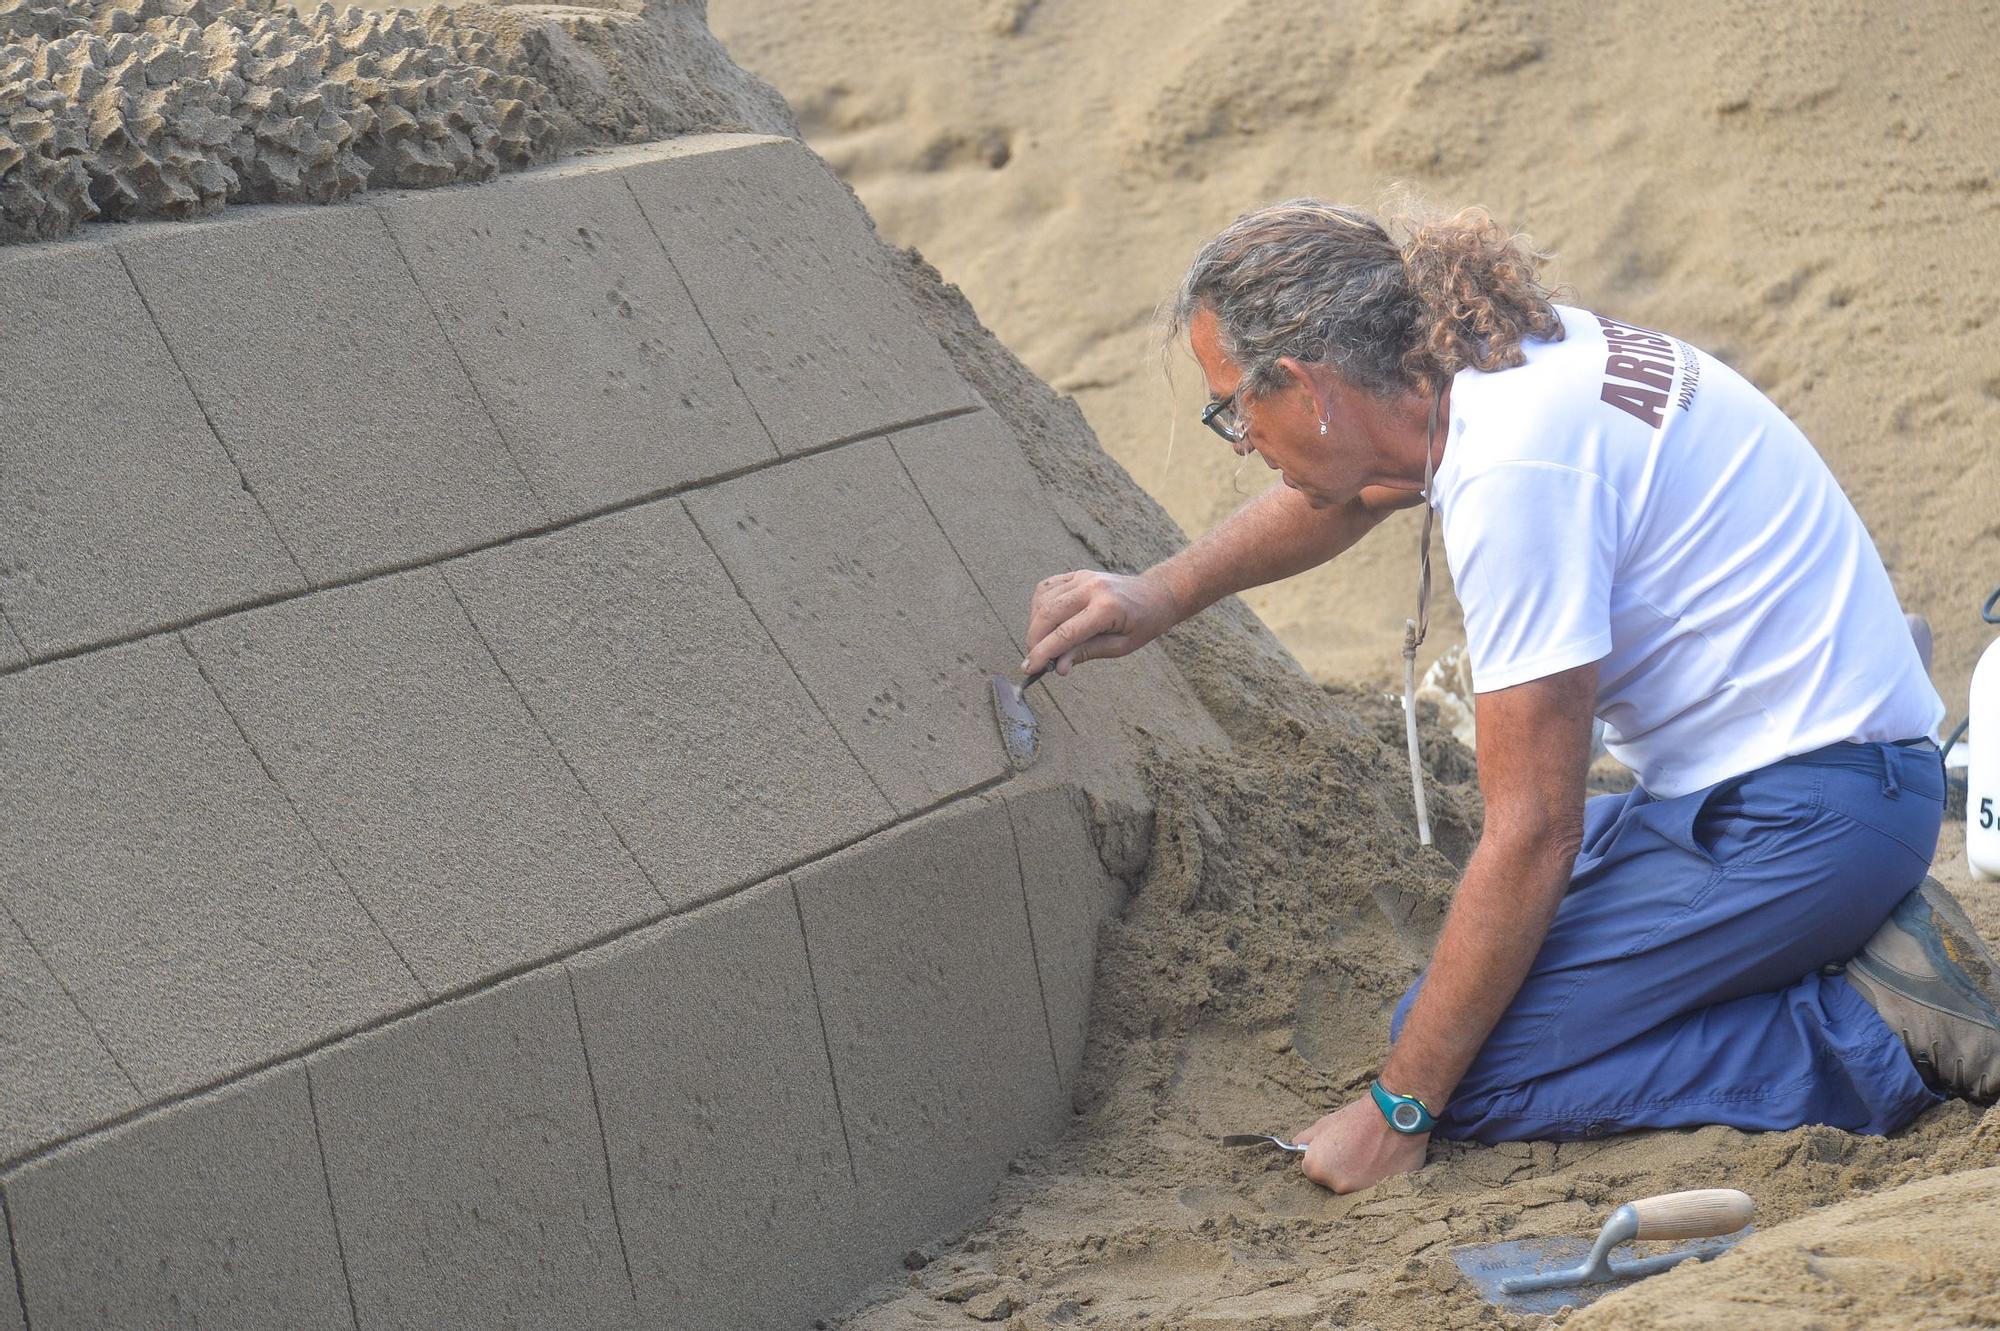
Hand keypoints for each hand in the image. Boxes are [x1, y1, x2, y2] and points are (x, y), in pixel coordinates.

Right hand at [1023, 570, 1179, 675]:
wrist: (1155, 594)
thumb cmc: (1143, 623)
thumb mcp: (1121, 646)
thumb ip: (1087, 653)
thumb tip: (1058, 666)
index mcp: (1106, 608)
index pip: (1065, 634)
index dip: (1043, 653)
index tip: (1029, 668)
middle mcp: (1092, 588)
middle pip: (1048, 615)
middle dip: (1035, 641)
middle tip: (1034, 660)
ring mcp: (1083, 577)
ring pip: (1043, 601)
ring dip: (1035, 625)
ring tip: (1044, 643)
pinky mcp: (1077, 574)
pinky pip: (1046, 588)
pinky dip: (1039, 607)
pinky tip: (1045, 622)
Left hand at [1292, 1098, 1428, 1192]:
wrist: (1397, 1116)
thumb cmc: (1359, 1117)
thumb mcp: (1325, 1123)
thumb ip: (1306, 1139)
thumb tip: (1294, 1145)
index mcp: (1317, 1169)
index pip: (1312, 1171)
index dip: (1324, 1157)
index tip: (1336, 1147)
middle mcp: (1336, 1186)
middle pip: (1334, 1182)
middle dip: (1341, 1169)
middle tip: (1355, 1150)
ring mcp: (1361, 1193)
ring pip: (1354, 1187)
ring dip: (1360, 1177)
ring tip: (1372, 1155)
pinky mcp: (1384, 1195)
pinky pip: (1375, 1190)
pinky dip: (1378, 1180)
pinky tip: (1384, 1162)